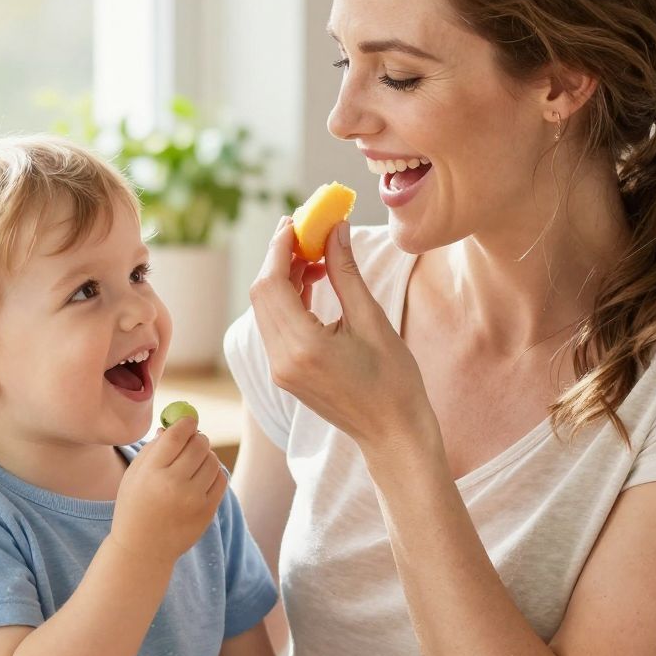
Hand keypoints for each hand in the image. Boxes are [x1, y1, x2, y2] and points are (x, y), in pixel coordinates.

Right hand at [111, 417, 225, 568]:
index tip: (188, 420)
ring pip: (212, 460)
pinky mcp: (207, 511)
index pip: (176, 436)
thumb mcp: (134, 476)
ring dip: (206, 455)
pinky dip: (214, 472)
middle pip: (199, 445)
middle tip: (192, 441)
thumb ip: (153, 449)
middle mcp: (174, 485)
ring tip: (194, 463)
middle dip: (197, 438)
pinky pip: (221, 479)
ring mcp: (193, 500)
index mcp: (152, 473)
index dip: (186, 423)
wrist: (143, 549)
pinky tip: (202, 477)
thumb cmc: (134, 507)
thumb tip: (174, 426)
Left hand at [249, 219, 431, 451]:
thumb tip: (335, 229)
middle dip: (279, 257)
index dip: (280, 247)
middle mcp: (282, 360)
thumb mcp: (372, 321)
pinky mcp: (285, 373)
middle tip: (306, 230)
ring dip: (284, 276)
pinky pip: (275, 326)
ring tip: (315, 253)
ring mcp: (280, 369)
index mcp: (303, 348)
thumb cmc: (393, 382)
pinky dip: (288, 299)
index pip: (271, 284)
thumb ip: (346, 273)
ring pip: (266, 308)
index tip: (297, 220)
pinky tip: (313, 281)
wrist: (393, 434)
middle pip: (262, 294)